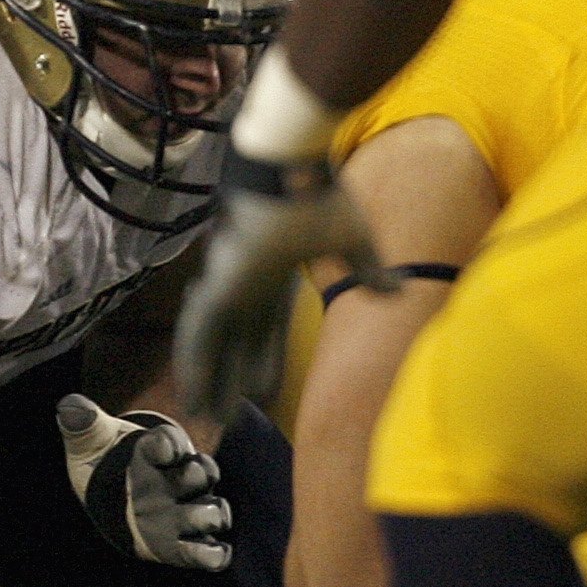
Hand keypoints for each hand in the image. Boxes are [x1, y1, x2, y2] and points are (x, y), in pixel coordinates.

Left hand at [56, 394, 231, 571]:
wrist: (115, 496)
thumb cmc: (106, 463)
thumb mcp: (90, 443)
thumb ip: (82, 424)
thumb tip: (69, 407)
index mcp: (155, 453)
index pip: (167, 442)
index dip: (168, 444)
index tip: (165, 449)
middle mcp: (177, 480)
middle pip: (200, 474)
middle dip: (196, 476)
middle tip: (187, 478)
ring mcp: (185, 512)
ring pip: (213, 511)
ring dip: (210, 514)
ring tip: (200, 516)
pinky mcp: (184, 545)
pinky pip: (209, 551)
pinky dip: (213, 554)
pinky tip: (212, 554)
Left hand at [173, 160, 376, 422]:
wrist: (291, 168)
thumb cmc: (319, 195)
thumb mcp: (353, 240)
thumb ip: (369, 268)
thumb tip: (394, 292)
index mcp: (273, 277)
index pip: (266, 333)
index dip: (264, 364)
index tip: (261, 393)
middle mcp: (246, 286)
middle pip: (234, 347)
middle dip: (229, 381)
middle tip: (224, 418)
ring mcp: (228, 285)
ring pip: (211, 346)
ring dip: (208, 381)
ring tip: (203, 417)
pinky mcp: (217, 285)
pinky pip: (198, 335)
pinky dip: (194, 365)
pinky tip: (191, 393)